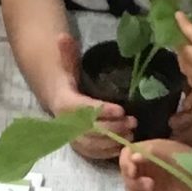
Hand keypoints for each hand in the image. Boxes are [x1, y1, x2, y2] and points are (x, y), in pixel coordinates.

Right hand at [50, 33, 129, 157]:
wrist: (57, 97)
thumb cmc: (69, 80)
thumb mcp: (67, 65)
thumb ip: (67, 53)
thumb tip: (62, 36)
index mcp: (64, 102)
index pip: (83, 109)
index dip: (102, 110)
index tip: (121, 109)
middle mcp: (66, 123)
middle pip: (90, 130)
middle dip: (113, 127)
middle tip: (134, 121)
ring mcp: (72, 137)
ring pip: (92, 144)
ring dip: (113, 141)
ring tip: (133, 133)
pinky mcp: (79, 146)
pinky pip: (92, 154)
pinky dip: (107, 153)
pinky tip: (123, 146)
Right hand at [119, 138, 191, 190]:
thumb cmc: (190, 162)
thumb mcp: (170, 150)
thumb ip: (150, 150)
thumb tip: (132, 156)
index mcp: (148, 153)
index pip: (126, 156)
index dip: (126, 163)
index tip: (134, 171)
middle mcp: (146, 168)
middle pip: (125, 175)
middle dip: (133, 181)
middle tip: (149, 185)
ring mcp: (150, 185)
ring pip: (130, 189)